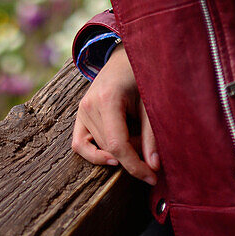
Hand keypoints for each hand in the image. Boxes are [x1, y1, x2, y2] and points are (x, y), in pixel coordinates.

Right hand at [72, 44, 158, 185]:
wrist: (125, 58)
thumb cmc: (140, 76)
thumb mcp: (150, 102)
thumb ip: (151, 135)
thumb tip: (154, 167)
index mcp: (107, 99)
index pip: (117, 145)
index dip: (135, 166)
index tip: (152, 177)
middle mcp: (89, 105)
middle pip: (110, 148)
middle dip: (133, 156)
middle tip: (150, 144)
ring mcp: (82, 110)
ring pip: (100, 148)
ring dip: (120, 151)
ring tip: (136, 134)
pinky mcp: (80, 114)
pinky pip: (80, 145)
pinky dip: (95, 155)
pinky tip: (113, 156)